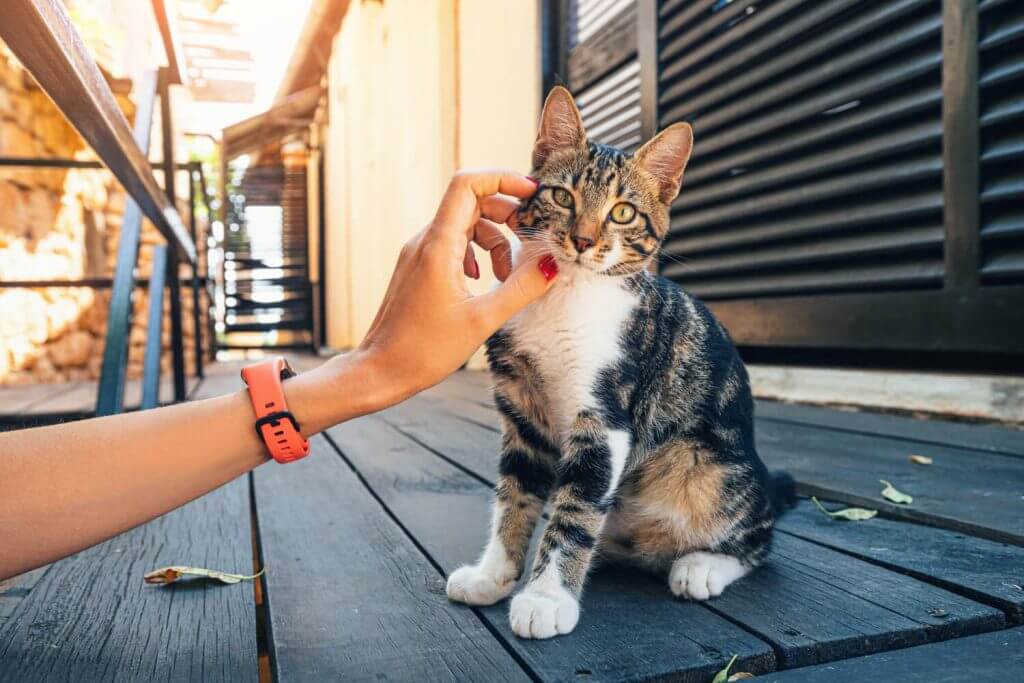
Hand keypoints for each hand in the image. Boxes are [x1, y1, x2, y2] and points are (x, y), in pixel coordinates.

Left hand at [340, 169, 557, 409]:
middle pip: (471, 202)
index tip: (533, 194)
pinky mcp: (418, 268)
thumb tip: (551, 265)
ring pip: (465, 225)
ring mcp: (419, 253)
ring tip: (507, 277)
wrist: (379, 370)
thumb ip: (520, 289)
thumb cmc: (423, 350)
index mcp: (438, 245)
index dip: (503, 179)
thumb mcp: (482, 320)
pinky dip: (477, 254)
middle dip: (506, 215)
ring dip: (494, 241)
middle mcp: (425, 241)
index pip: (468, 185)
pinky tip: (484, 282)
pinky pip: (453, 244)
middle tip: (530, 240)